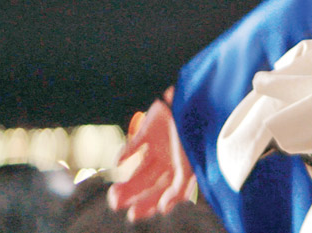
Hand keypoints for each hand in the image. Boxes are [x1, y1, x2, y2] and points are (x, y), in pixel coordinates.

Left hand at [107, 87, 196, 220]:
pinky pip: (135, 144)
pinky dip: (125, 154)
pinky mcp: (151, 127)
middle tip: (116, 203)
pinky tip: (118, 164)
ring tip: (113, 194)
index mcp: (184, 166)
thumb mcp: (190, 164)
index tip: (133, 215)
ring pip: (139, 168)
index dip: (150, 204)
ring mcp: (161, 142)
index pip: (165, 191)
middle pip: (150, 182)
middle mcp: (172, 157)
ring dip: (127, 181)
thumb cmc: (197, 132)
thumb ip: (178, 188)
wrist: (195, 97)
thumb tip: (164, 209)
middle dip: (134, 195)